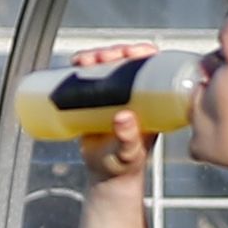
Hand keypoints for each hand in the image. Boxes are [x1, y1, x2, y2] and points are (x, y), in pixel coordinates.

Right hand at [66, 44, 154, 188]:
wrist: (107, 176)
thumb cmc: (125, 165)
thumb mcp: (129, 152)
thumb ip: (128, 138)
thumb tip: (123, 117)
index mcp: (153, 101)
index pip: (153, 67)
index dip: (142, 53)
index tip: (130, 52)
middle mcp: (136, 93)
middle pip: (128, 61)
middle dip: (113, 52)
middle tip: (100, 57)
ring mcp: (116, 95)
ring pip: (109, 65)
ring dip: (97, 56)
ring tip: (83, 60)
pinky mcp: (97, 99)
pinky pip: (92, 77)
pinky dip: (82, 66)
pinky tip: (74, 63)